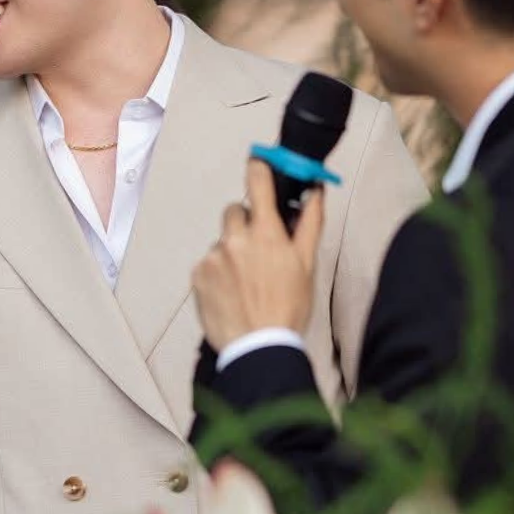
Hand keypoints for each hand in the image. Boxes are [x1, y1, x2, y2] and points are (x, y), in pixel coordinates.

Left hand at [192, 156, 324, 353]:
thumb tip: (315, 191)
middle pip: (235, 211)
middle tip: (260, 248)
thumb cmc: (287, 309)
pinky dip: (218, 272)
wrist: (257, 348)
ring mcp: (213, 258)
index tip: (261, 164)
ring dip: (232, 251)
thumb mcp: (306, 265)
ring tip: (246, 281)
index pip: (257, 181)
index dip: (260, 168)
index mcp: (266, 233)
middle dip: (246, 222)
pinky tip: (232, 292)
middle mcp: (235, 240)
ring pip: (222, 240)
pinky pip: (208, 263)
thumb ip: (309, 223)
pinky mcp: (197, 276)